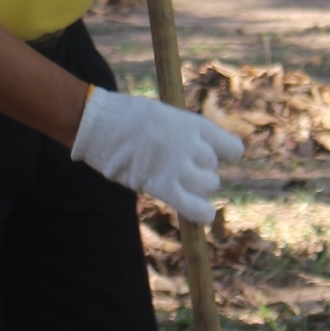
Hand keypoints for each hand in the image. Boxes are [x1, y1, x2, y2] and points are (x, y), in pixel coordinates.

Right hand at [71, 87, 244, 224]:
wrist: (99, 123)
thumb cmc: (126, 117)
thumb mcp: (163, 115)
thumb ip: (182, 134)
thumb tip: (196, 156)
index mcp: (193, 124)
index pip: (231, 148)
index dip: (226, 154)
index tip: (219, 156)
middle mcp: (190, 144)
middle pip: (213, 169)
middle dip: (200, 170)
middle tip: (178, 167)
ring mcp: (177, 166)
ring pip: (207, 186)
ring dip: (196, 187)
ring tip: (176, 181)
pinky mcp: (162, 185)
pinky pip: (193, 207)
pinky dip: (201, 213)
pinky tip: (205, 215)